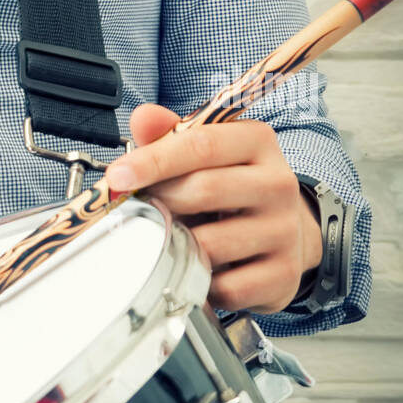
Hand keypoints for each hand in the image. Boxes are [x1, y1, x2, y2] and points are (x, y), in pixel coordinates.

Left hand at [105, 104, 322, 313]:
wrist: (285, 234)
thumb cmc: (229, 188)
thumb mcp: (203, 155)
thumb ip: (169, 136)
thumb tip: (143, 116)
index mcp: (256, 142)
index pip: (201, 144)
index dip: (153, 160)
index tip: (118, 177)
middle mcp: (277, 183)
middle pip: (204, 190)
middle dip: (162, 203)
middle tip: (144, 211)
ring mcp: (284, 230)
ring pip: (212, 244)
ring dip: (180, 247)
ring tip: (175, 240)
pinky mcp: (283, 273)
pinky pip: (226, 286)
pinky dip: (202, 283)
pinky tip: (201, 270)